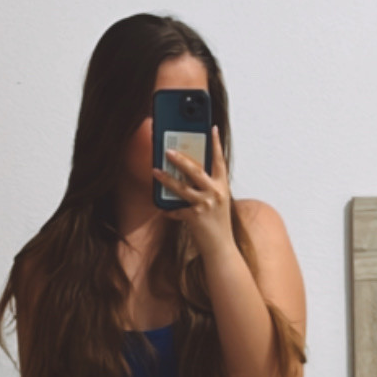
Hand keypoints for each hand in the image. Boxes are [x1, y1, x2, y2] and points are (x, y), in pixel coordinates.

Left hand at [153, 126, 233, 262]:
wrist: (221, 248)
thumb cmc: (218, 224)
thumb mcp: (217, 202)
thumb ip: (206, 187)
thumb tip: (186, 174)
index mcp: (222, 186)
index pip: (219, 160)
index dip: (215, 144)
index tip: (211, 128)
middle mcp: (215, 193)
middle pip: (195, 170)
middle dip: (180, 158)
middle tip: (167, 150)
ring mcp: (205, 204)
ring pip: (181, 187)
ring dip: (165, 178)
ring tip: (155, 170)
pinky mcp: (194, 217)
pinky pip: (176, 209)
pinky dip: (169, 210)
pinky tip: (164, 209)